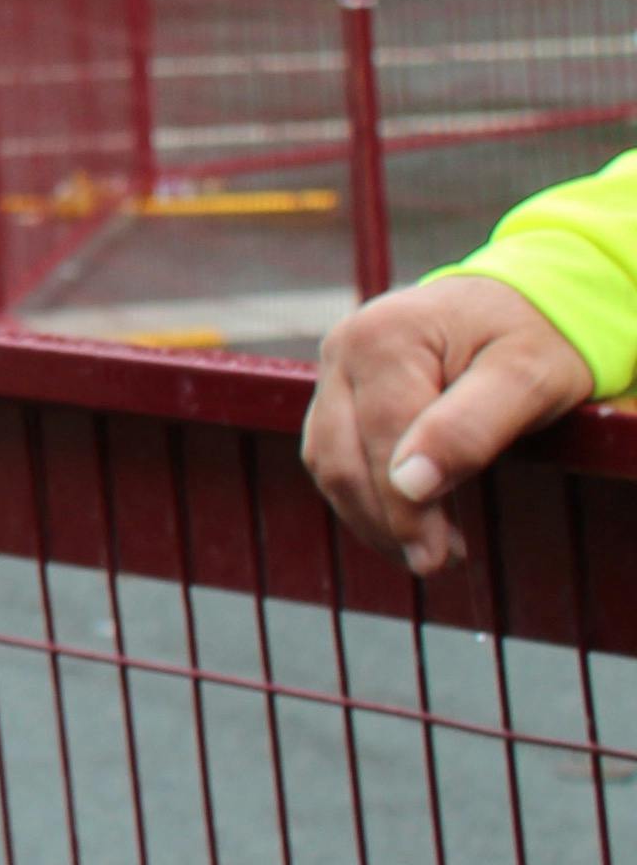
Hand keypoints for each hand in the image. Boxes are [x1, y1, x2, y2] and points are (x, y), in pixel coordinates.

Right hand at [306, 274, 601, 574]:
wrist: (522, 301)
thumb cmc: (536, 338)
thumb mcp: (527, 380)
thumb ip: (470, 427)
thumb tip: (409, 484)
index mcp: (385, 338)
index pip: (381, 441)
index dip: (405, 508)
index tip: (439, 558)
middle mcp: (344, 347)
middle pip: (341, 457)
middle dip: (384, 521)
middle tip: (434, 563)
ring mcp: (334, 366)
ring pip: (327, 460)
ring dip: (369, 515)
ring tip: (426, 547)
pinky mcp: (337, 387)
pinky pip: (332, 451)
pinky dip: (364, 493)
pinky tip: (407, 516)